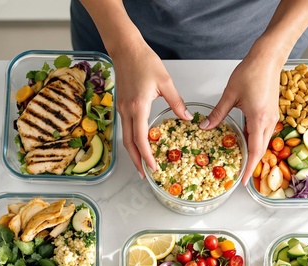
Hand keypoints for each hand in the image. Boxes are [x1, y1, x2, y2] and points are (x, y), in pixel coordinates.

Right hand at [113, 42, 191, 176]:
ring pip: (125, 137)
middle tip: (145, 174)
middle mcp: (126, 111)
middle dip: (136, 161)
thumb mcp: (166, 82)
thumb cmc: (144, 61)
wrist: (125, 49)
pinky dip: (132, 140)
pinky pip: (126, 128)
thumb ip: (176, 102)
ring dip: (133, 152)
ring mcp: (121, 109)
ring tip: (143, 163)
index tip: (153, 167)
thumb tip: (186, 118)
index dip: (146, 156)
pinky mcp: (121, 105)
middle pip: (129, 144)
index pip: (140, 139)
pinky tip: (141, 143)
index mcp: (138, 107)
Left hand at [201, 54, 282, 184]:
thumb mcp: (230, 95)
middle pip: (260, 149)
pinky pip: (263, 131)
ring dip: (253, 152)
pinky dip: (255, 140)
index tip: (243, 180)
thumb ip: (218, 113)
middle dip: (251, 163)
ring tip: (241, 160)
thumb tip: (204, 127)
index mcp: (259, 119)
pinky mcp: (271, 111)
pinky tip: (245, 140)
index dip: (249, 168)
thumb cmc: (251, 72)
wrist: (268, 58)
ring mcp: (272, 116)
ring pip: (262, 140)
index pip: (255, 150)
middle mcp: (268, 120)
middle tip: (240, 175)